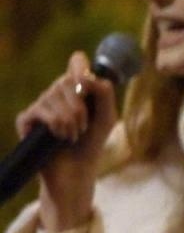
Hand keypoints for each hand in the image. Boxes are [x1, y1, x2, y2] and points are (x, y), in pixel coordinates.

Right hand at [16, 52, 119, 231]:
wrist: (77, 170)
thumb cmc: (92, 142)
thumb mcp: (107, 118)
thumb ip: (104, 94)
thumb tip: (88, 77)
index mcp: (77, 88)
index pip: (77, 62)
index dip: (80, 65)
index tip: (86, 79)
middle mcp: (56, 92)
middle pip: (67, 81)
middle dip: (81, 107)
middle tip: (84, 125)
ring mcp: (40, 104)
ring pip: (53, 97)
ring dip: (70, 121)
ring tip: (73, 135)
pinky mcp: (26, 118)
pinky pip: (40, 111)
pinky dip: (56, 126)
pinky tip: (60, 137)